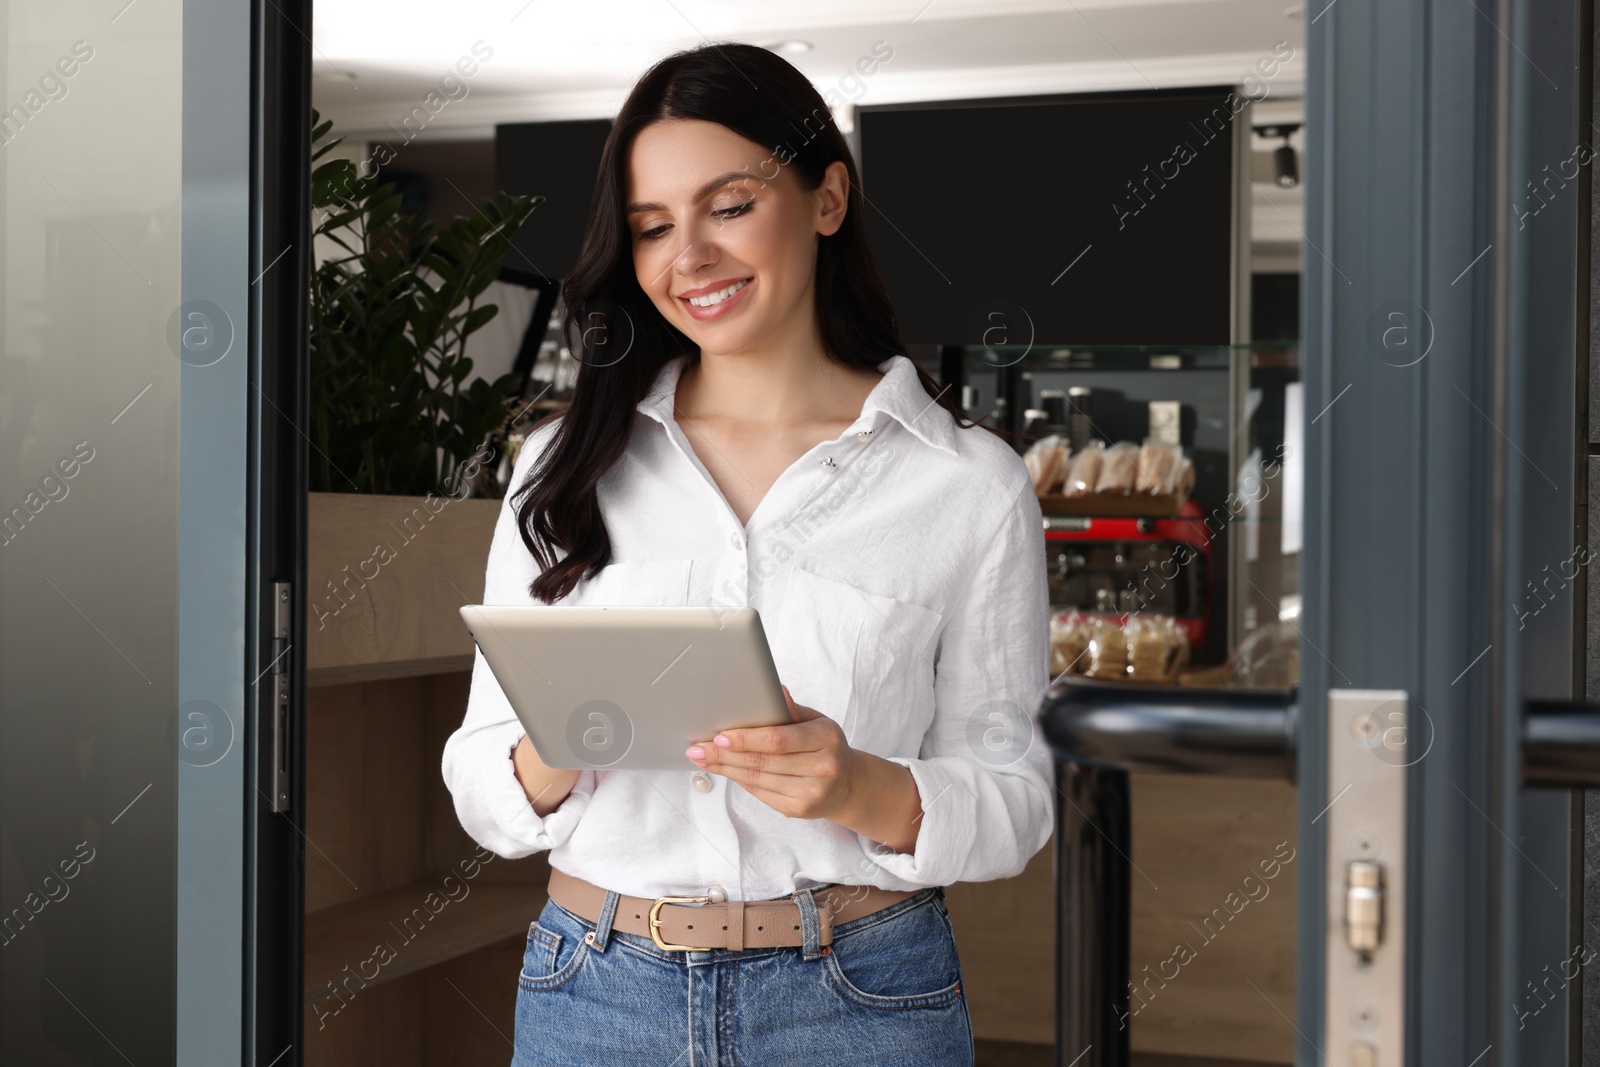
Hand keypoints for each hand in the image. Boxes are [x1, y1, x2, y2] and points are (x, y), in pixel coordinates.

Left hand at [685, 685, 861, 820]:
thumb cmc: (827, 746)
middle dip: (724, 754)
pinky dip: (739, 780)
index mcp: (826, 739)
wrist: (849, 785)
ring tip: (703, 759)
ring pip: (757, 779)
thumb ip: (793, 710)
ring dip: (725, 768)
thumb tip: (775, 690)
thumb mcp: (817, 721)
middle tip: (698, 748)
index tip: (720, 735)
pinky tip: (724, 770)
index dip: (746, 739)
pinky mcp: (798, 809)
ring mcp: (810, 793)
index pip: (778, 739)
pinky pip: (760, 793)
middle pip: (762, 761)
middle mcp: (822, 768)